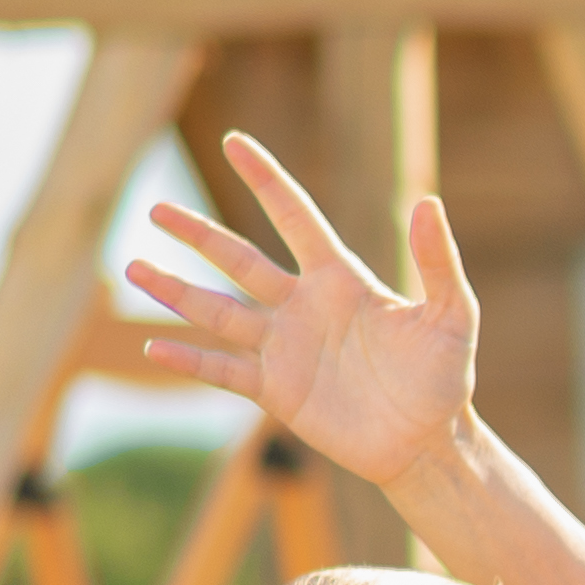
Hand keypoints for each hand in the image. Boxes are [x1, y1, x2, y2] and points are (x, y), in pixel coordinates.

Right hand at [125, 138, 481, 489]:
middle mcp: (303, 306)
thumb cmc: (445, 376)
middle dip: (198, 234)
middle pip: (239, 260)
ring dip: (176, 292)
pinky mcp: (276, 390)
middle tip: (155, 210)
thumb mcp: (452, 315)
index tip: (234, 142)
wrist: (429, 442)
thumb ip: (438, 262)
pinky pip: (224, 370)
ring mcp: (285, 347)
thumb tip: (429, 201)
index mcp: (341, 279)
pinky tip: (153, 347)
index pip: (295, 217)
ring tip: (133, 267)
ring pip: (218, 311)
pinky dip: (190, 360)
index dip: (266, 179)